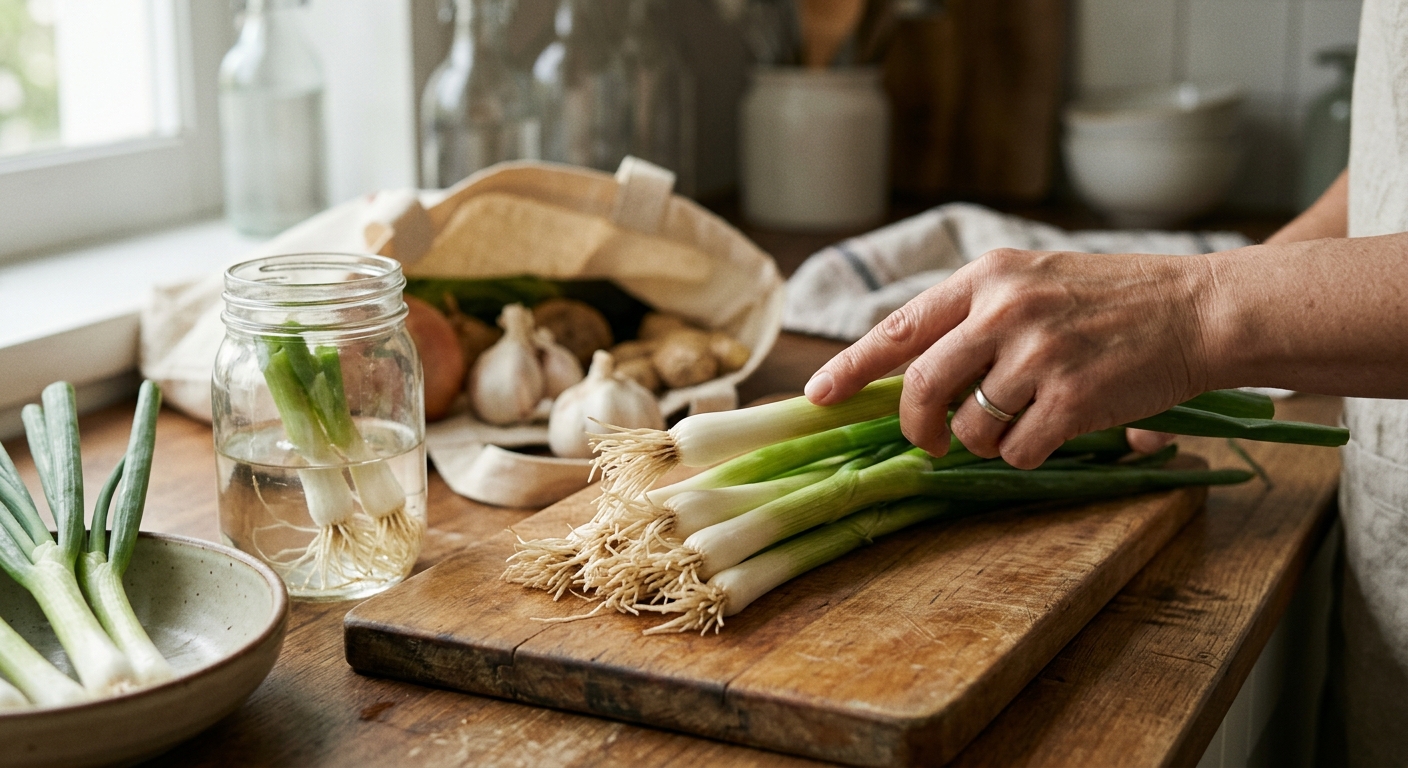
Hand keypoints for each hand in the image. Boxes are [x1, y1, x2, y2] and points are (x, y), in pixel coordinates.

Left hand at [805, 248, 1213, 467]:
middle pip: (921, 388)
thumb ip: (974, 317)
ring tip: (1023, 419)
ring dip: (985, 441)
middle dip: (916, 427)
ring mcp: (1038, 353)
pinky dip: (1028, 453)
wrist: (1199, 308)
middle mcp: (1004, 309)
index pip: (898, 326)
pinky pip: (1017, 451)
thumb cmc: (1114, 299)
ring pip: (969, 428)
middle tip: (930, 441)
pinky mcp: (1071, 396)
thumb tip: (910, 376)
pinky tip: (1057, 429)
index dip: (851, 367)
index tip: (817, 395)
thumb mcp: (1034, 281)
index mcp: (987, 276)